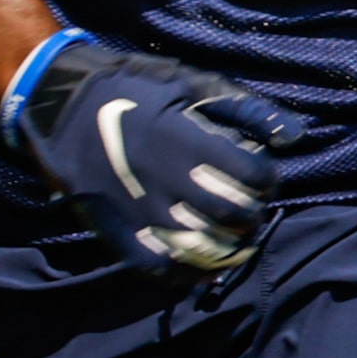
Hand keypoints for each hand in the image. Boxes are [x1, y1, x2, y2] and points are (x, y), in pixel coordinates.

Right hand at [7, 32, 304, 275]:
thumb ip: (246, 110)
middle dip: (252, 215)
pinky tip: (204, 269)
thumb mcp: (191, 83)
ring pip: (200, 247)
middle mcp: (164, 181)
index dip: (268, 180)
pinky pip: (157, 266)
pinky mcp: (114, 229)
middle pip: (231, 215)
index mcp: (187, 141)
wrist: (61, 104)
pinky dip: (187, 274)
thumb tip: (296, 136)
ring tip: (237, 239)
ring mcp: (137, 210)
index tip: (265, 178)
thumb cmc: (133, 88)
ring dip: (228, 248)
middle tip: (253, 209)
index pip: (251, 176)